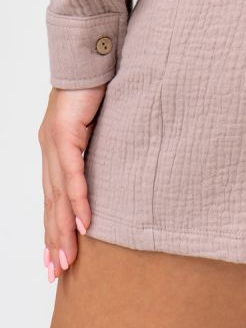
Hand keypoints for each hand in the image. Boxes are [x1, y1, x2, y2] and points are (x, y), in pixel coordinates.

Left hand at [38, 85, 106, 281]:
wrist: (90, 54)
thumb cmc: (97, 86)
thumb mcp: (99, 126)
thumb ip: (98, 149)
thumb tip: (115, 169)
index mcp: (54, 151)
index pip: (51, 199)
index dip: (53, 230)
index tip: (56, 259)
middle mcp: (48, 151)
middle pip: (50, 205)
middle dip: (53, 241)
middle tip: (57, 272)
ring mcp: (53, 144)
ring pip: (57, 197)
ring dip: (63, 231)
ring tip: (67, 259)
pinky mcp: (65, 135)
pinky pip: (73, 175)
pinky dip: (78, 201)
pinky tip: (84, 223)